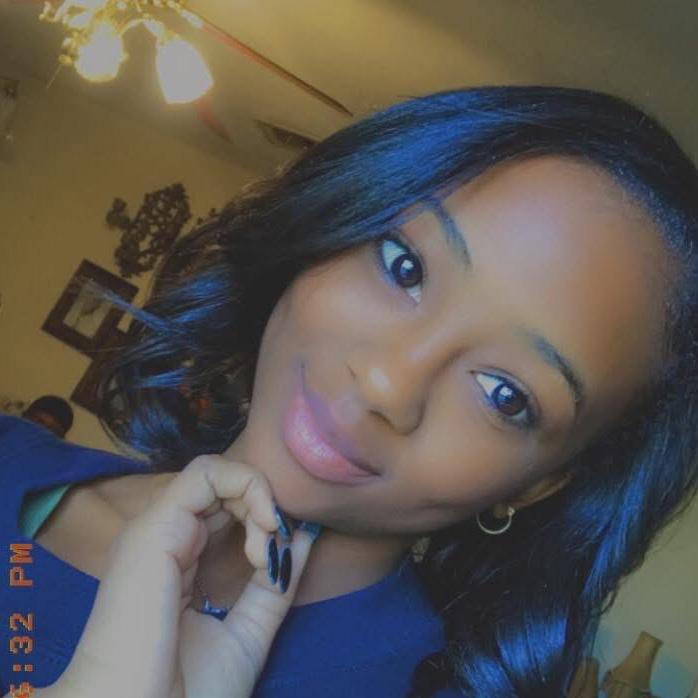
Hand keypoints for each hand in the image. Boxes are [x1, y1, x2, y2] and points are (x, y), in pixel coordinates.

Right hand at [52, 454, 320, 697]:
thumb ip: (274, 582)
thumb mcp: (248, 629)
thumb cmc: (187, 692)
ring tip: (269, 544)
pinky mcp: (156, 526)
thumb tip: (303, 535)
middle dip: (265, 505)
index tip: (281, 556)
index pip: (226, 508)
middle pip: (223, 486)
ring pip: (216, 473)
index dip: (264, 517)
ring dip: (258, 496)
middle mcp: (166, 538)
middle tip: (279, 547)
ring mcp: (158, 529)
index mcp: (178, 560)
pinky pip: (205, 475)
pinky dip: (246, 489)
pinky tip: (262, 531)